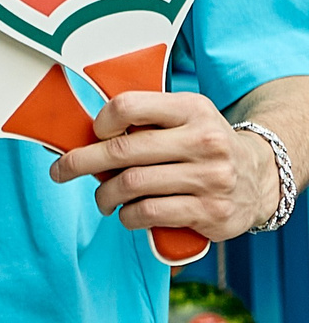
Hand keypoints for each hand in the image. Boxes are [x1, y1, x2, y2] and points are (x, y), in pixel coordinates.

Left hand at [51, 91, 278, 241]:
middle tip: (62, 171)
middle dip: (81, 163)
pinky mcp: (211, 212)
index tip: (93, 135)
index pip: (129, 106)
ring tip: (103, 198)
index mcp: (192, 109)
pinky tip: (128, 214)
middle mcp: (204, 141)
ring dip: (104, 195)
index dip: (100, 123)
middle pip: (122, 151)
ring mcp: (211, 178)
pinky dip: (128, 216)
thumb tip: (74, 135)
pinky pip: (148, 213)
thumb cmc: (202, 147)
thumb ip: (141, 121)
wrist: (260, 178)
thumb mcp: (182, 119)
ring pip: (131, 185)